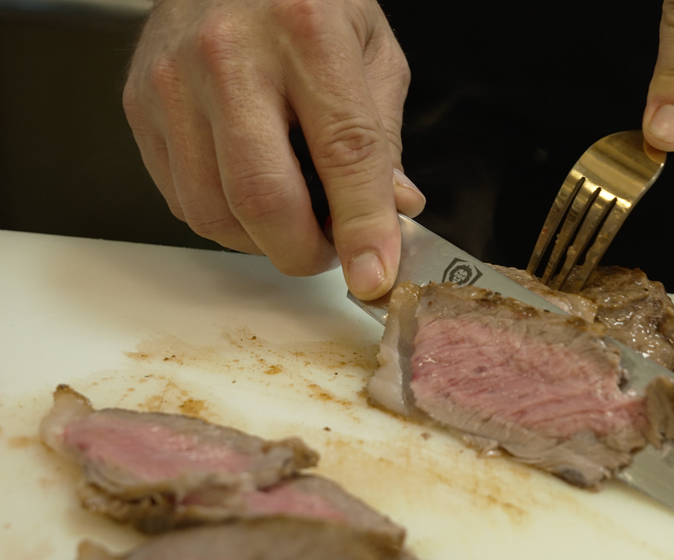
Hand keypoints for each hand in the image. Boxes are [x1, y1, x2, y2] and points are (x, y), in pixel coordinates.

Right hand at [123, 0, 424, 299]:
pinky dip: (225, 219)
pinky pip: (181, 198)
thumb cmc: (305, 0)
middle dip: (303, 252)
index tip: (374, 276)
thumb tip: (392, 211)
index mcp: (306, 31)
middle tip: (329, 251)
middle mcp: (229, 55)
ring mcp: (173, 81)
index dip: (362, 228)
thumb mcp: (370, 48)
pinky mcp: (139, 105)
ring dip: (262, 241)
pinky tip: (249, 194)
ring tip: (293, 219)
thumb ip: (382, 134)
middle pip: (262, 197)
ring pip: (213, 212)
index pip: (344, 152)